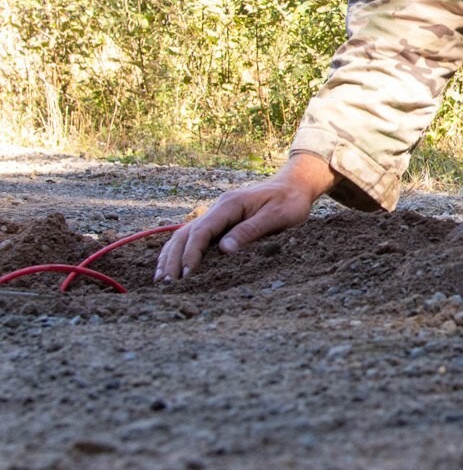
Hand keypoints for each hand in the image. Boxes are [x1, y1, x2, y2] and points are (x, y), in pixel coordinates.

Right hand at [154, 152, 334, 281]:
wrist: (294, 186)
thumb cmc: (290, 202)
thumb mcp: (277, 216)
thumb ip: (251, 231)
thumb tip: (224, 250)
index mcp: (230, 205)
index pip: (202, 230)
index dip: (191, 253)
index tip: (186, 274)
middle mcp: (219, 208)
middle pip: (186, 233)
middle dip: (173, 258)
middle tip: (166, 283)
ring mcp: (217, 214)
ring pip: (184, 234)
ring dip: (171, 255)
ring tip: (160, 279)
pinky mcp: (220, 221)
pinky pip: (194, 236)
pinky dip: (180, 250)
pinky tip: (172, 265)